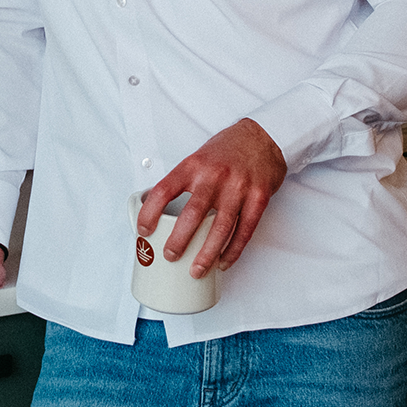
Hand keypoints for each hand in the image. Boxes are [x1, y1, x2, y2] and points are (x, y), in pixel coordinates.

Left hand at [137, 118, 285, 279]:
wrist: (262, 137)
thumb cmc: (227, 149)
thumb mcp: (199, 157)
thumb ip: (184, 182)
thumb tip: (161, 212)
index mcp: (194, 165)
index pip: (164, 190)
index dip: (150, 212)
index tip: (143, 230)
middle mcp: (214, 176)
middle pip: (193, 213)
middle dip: (179, 240)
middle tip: (170, 256)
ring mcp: (238, 188)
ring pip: (220, 228)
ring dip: (207, 254)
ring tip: (196, 269)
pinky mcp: (258, 199)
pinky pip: (244, 231)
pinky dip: (233, 250)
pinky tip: (223, 261)